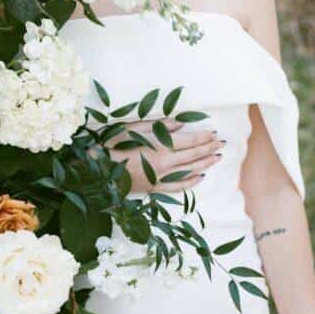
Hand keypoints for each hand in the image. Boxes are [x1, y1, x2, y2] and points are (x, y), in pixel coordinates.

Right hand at [106, 117, 223, 193]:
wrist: (93, 172)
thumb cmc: (108, 147)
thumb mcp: (130, 130)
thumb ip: (157, 127)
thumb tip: (179, 124)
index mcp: (157, 149)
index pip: (188, 142)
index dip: (203, 138)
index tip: (214, 134)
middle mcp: (163, 166)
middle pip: (192, 157)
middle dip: (208, 149)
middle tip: (221, 143)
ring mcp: (159, 180)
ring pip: (189, 172)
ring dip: (204, 164)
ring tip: (216, 157)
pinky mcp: (154, 189)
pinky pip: (178, 187)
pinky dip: (191, 182)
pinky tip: (200, 177)